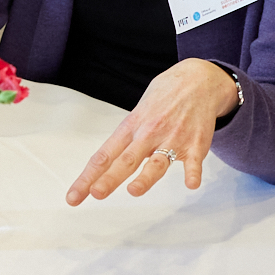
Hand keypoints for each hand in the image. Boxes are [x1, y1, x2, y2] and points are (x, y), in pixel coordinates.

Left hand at [63, 58, 242, 204]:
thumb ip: (127, 137)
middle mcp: (149, 133)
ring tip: (134, 191)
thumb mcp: (139, 110)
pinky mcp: (196, 143)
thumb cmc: (166, 95)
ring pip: (157, 162)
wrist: (200, 79)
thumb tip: (107, 162)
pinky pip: (194, 162)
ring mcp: (173, 138)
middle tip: (96, 193)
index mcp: (132, 126)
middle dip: (110, 178)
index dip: (88, 177)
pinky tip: (191, 183)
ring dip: (146, 177)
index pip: (105, 155)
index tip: (75, 196)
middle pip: (126, 160)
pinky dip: (193, 173)